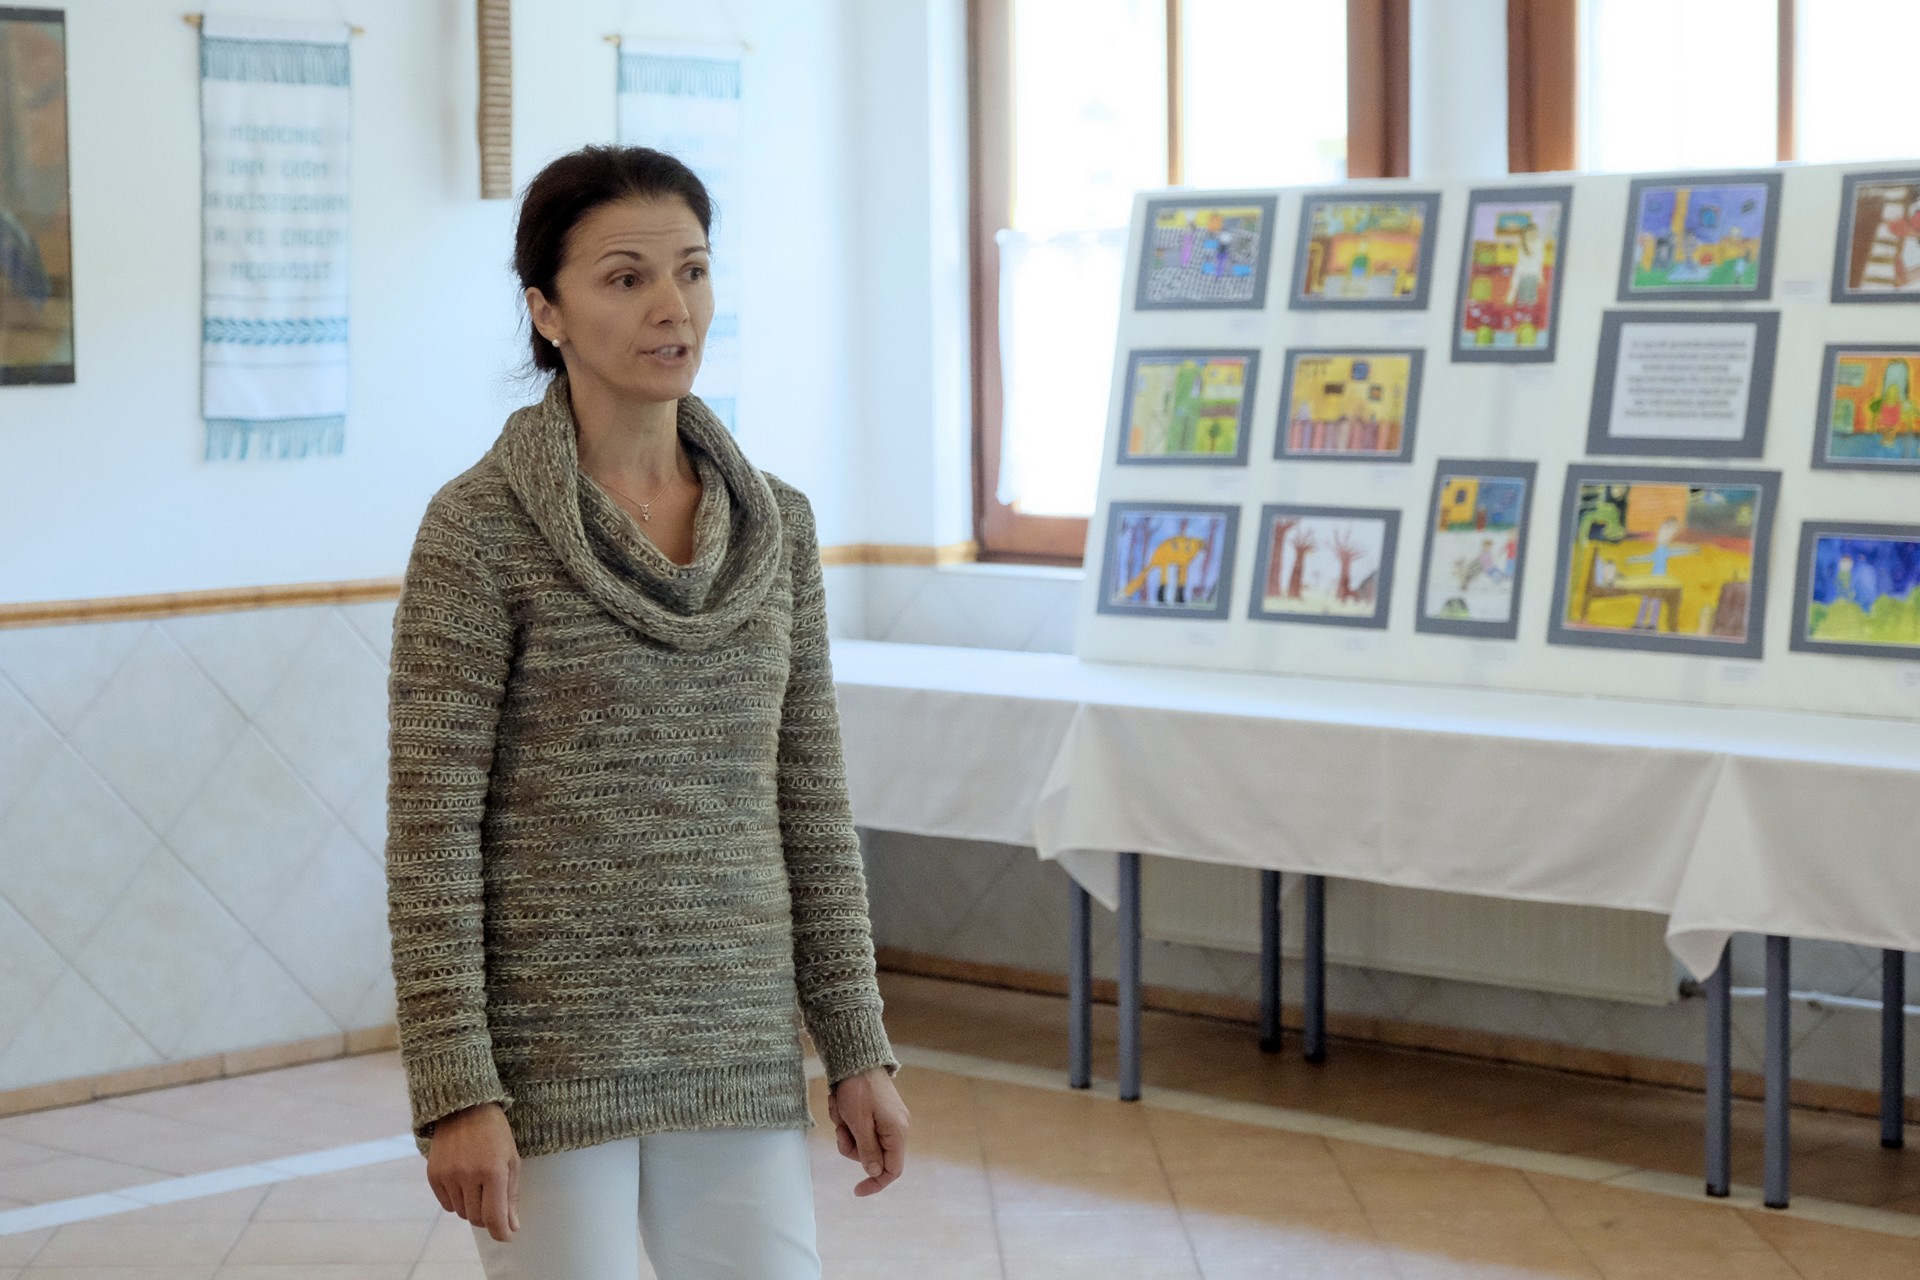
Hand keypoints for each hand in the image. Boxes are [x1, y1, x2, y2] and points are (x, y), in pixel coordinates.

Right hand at [425, 1102, 519, 1241]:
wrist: (465, 1106)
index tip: (507, 1235)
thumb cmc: (495, 1133)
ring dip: (472, 1207)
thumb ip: (511, 1196)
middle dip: (488, 1217)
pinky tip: (464, 1183)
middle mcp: (468, 1175)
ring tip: (478, 1186)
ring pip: (461, 1213)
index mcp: (493, 1171)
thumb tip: (511, 1226)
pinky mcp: (433, 1174)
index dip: (501, 1232)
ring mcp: (448, 1175)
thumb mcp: (511, 1160)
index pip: (494, 1216)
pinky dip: (456, 1201)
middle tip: (494, 1204)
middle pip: (477, 1218)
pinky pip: (446, 1204)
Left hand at [828, 1067, 908, 1196]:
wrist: (856, 1057)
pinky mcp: (876, 1111)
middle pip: (872, 1156)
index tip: (856, 1190)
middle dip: (851, 1146)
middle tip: (840, 1129)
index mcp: (896, 1133)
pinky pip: (859, 1126)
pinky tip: (839, 1103)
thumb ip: (867, 1151)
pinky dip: (846, 1118)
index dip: (875, 1183)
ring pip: (862, 1141)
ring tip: (838, 1109)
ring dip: (845, 1129)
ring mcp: (886, 1119)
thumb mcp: (859, 1123)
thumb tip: (875, 1173)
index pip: (892, 1170)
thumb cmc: (858, 1089)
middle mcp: (896, 1128)